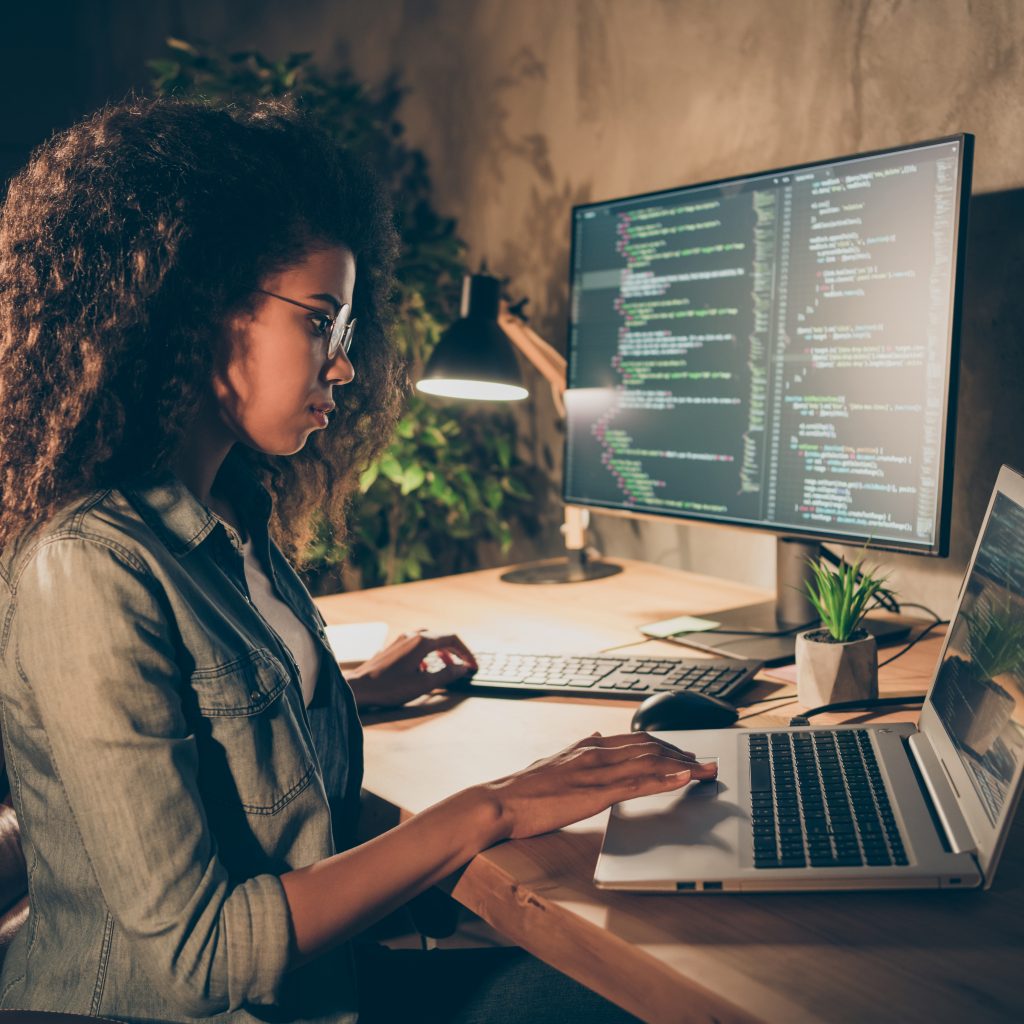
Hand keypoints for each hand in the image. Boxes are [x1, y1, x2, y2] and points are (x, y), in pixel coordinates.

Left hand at [346, 630, 476, 708]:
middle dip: (455, 651)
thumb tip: (462, 668)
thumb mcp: (423, 684)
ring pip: (429, 640)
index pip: (453, 639)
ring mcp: (401, 640)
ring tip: (447, 667)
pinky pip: (417, 645)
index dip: (466, 653)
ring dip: (441, 652)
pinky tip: (424, 669)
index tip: (473, 666)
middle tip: (463, 666)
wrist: (359, 687)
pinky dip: (427, 654)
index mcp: (422, 641)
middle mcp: (412, 636)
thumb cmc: (389, 687)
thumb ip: (446, 674)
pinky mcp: (394, 647)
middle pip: (441, 637)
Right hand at [479, 732, 717, 840]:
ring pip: (649, 762)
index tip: (683, 752)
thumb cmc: (521, 790)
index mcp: (585, 745)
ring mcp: (595, 771)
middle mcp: (594, 752)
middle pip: (648, 746)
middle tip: (703, 762)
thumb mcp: (553, 761)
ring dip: (682, 765)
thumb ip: (577, 749)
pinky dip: (664, 779)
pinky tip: (682, 779)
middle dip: (680, 753)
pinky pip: (636, 783)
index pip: (635, 739)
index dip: (664, 745)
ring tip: (704, 770)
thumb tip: (593, 735)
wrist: (498, 803)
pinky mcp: (594, 793)